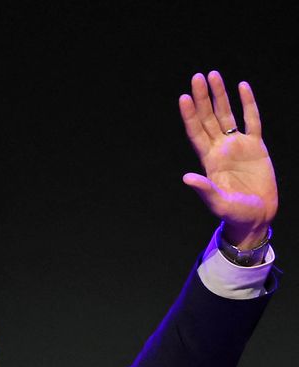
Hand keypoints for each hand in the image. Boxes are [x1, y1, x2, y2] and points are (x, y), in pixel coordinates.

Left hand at [179, 71, 276, 248]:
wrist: (256, 217)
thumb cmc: (234, 214)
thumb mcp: (218, 203)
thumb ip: (204, 189)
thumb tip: (187, 178)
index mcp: (208, 162)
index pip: (196, 133)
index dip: (190, 115)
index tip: (184, 97)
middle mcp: (220, 150)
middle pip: (209, 118)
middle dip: (202, 98)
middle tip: (197, 77)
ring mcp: (238, 146)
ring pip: (227, 115)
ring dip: (220, 96)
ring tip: (213, 75)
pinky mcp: (256, 147)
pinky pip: (252, 120)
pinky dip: (248, 103)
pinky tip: (242, 87)